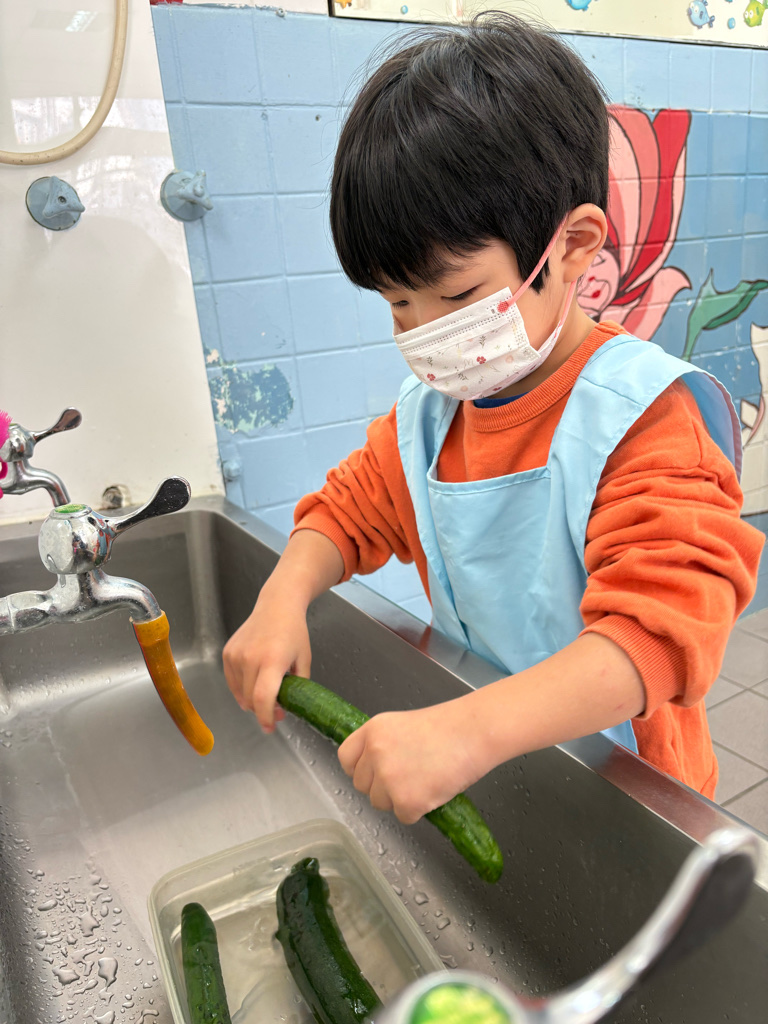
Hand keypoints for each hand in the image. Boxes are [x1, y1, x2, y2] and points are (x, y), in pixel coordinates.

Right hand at [222, 587, 310, 732]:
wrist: (277, 605)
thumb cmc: (294, 631)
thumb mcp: (304, 659)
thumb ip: (298, 685)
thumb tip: (289, 706)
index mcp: (272, 660)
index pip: (263, 698)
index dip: (266, 718)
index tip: (271, 727)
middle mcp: (250, 657)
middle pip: (251, 699)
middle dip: (263, 710)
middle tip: (277, 709)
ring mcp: (236, 655)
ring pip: (240, 693)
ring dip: (252, 700)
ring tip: (267, 692)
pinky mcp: (227, 653)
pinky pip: (232, 681)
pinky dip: (242, 689)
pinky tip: (254, 684)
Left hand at [337, 700, 487, 823]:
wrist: (473, 733)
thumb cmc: (448, 728)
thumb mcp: (402, 726)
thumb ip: (382, 745)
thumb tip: (374, 770)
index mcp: (372, 731)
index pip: (345, 759)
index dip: (359, 769)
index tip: (373, 773)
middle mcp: (374, 754)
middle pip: (361, 785)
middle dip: (381, 787)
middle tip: (409, 777)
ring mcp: (388, 779)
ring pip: (380, 803)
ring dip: (399, 799)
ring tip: (424, 780)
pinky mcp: (406, 801)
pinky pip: (403, 816)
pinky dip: (418, 810)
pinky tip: (433, 790)